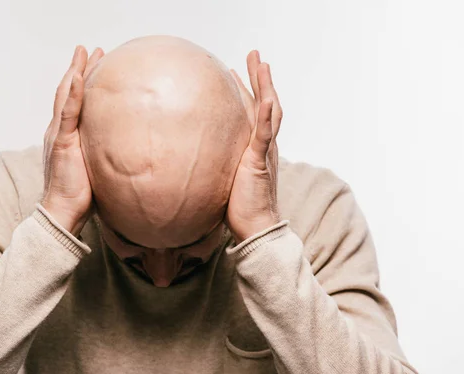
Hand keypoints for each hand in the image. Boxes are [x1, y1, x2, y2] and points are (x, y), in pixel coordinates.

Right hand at [41, 45, 103, 235]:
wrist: (63, 212)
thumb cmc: (80, 196)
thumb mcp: (95, 169)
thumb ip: (103, 155)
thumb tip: (126, 151)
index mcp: (65, 137)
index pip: (72, 103)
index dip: (81, 83)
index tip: (93, 66)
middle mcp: (59, 131)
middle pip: (68, 92)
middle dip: (78, 69)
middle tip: (89, 49)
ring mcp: (59, 135)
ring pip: (66, 95)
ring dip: (76, 72)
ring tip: (85, 52)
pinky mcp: (62, 142)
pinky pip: (67, 113)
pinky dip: (73, 93)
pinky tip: (80, 76)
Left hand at [225, 50, 283, 242]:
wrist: (254, 227)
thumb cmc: (238, 210)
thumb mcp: (224, 180)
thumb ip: (214, 166)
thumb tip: (194, 162)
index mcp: (255, 149)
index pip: (254, 114)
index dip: (248, 92)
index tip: (236, 74)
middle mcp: (263, 146)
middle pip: (265, 104)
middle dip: (259, 79)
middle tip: (254, 56)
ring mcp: (263, 151)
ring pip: (269, 110)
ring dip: (266, 85)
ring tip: (261, 63)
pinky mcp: (259, 161)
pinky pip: (265, 133)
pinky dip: (266, 114)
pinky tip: (265, 97)